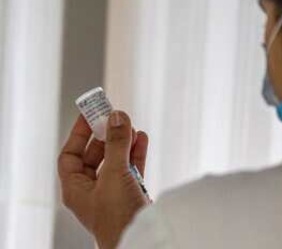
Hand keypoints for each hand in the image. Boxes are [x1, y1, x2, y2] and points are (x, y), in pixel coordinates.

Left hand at [58, 111, 149, 248]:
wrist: (142, 239)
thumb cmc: (118, 217)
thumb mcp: (114, 174)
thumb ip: (116, 144)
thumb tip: (116, 117)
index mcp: (77, 189)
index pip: (70, 155)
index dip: (79, 133)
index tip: (90, 114)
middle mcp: (93, 190)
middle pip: (95, 156)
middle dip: (105, 136)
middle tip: (114, 118)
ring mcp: (113, 193)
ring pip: (116, 161)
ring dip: (123, 143)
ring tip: (132, 128)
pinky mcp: (132, 195)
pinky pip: (132, 169)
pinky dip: (137, 154)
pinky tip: (142, 140)